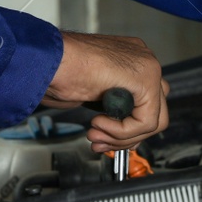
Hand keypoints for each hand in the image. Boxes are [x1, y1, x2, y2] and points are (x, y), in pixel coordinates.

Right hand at [40, 31, 169, 153]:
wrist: (46, 60)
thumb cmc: (58, 71)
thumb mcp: (93, 93)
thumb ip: (114, 108)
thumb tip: (125, 133)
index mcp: (130, 60)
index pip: (146, 103)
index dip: (125, 130)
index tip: (103, 138)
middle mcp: (142, 59)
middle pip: (155, 113)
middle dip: (126, 137)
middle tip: (100, 142)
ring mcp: (146, 66)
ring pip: (154, 121)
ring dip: (122, 136)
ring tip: (96, 133)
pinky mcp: (145, 77)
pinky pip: (146, 121)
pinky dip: (122, 131)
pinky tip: (98, 122)